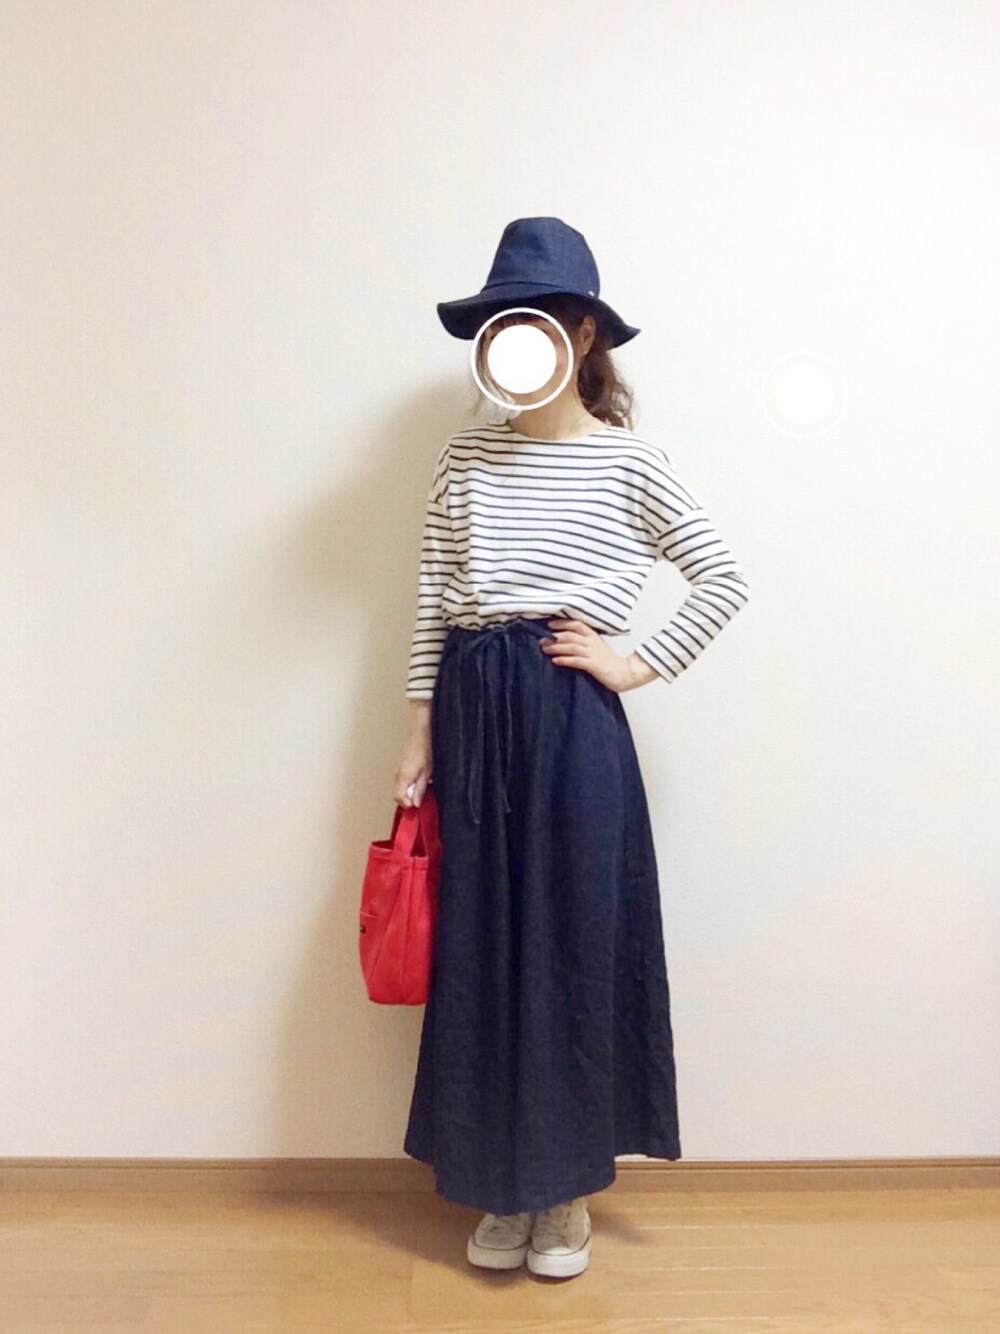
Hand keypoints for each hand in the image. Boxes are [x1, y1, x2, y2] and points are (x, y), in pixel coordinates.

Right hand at [395, 703, 432, 806]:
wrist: (419, 736)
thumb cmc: (424, 752)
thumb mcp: (426, 774)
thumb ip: (420, 790)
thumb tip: (415, 804)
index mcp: (403, 777)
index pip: (399, 798)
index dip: (407, 804)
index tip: (416, 805)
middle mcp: (397, 775)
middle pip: (398, 795)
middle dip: (408, 799)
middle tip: (420, 798)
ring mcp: (397, 771)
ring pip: (400, 788)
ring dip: (409, 792)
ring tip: (421, 786)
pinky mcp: (399, 768)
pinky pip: (401, 781)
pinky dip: (408, 785)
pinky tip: (418, 779)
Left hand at [540, 618, 654, 692]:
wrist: (623, 673)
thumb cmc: (606, 661)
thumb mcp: (595, 646)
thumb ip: (582, 641)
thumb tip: (562, 639)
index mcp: (593, 636)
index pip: (576, 624)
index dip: (562, 623)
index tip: (549, 625)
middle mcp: (592, 642)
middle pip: (571, 635)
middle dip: (554, 637)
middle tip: (542, 640)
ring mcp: (593, 653)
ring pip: (571, 647)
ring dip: (556, 648)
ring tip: (545, 649)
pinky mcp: (593, 665)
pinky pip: (576, 661)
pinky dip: (564, 660)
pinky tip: (555, 661)